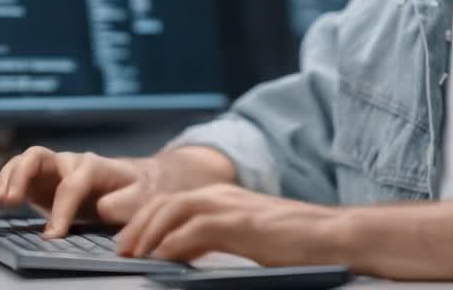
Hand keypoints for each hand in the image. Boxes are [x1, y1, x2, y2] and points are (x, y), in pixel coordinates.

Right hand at [0, 145, 235, 236]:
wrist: (142, 180)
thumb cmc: (142, 190)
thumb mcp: (144, 198)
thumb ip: (126, 204)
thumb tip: (103, 207)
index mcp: (96, 166)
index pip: (73, 184)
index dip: (61, 209)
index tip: (53, 236)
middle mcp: (72, 162)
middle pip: (40, 156)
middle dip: (22, 177)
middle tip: (8, 202)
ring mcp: (57, 168)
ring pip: (26, 160)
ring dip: (8, 177)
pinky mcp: (46, 179)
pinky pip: (20, 172)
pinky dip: (5, 181)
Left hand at [114, 183, 348, 265]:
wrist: (331, 235)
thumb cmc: (294, 240)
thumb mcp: (244, 235)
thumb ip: (213, 237)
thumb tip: (181, 252)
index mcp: (221, 196)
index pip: (169, 200)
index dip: (144, 219)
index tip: (129, 242)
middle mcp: (220, 195)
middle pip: (163, 202)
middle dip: (137, 225)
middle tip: (122, 250)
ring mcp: (229, 206)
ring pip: (172, 210)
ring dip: (147, 233)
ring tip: (134, 255)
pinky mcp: (239, 223)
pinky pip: (194, 230)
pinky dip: (172, 244)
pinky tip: (162, 258)